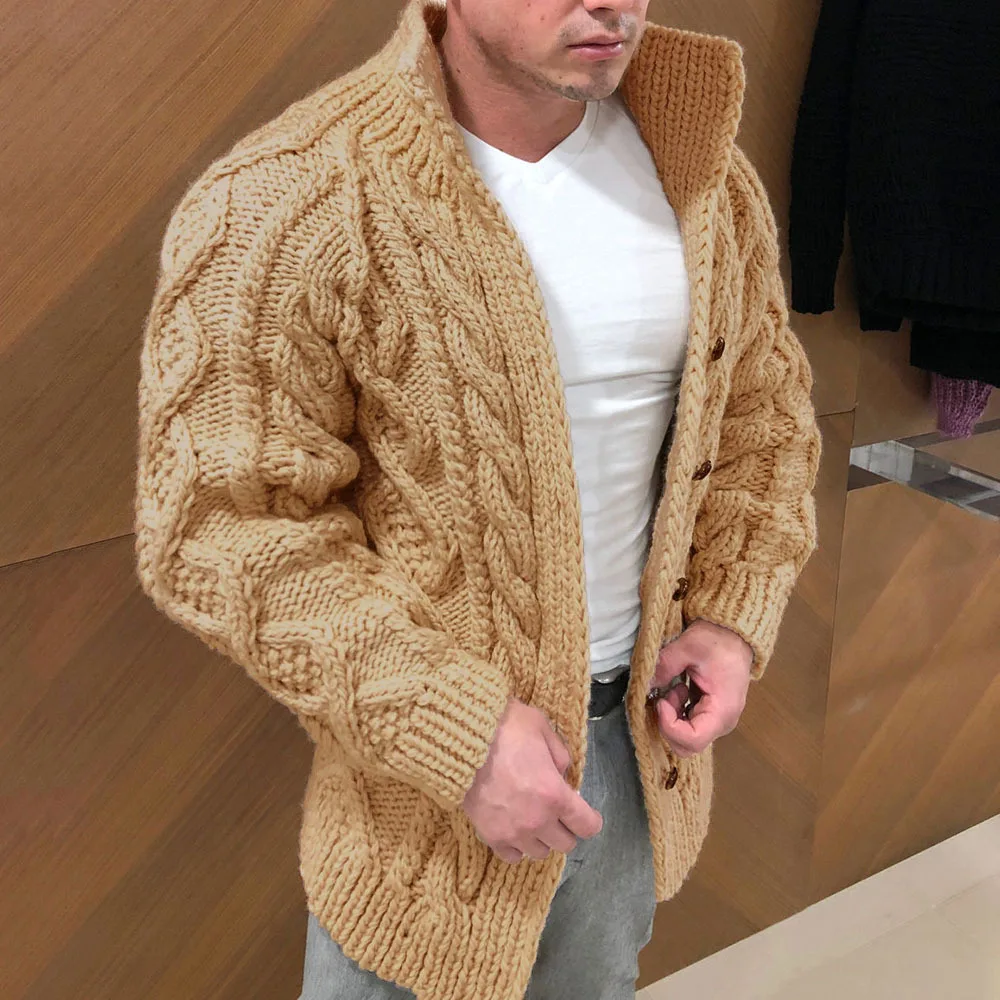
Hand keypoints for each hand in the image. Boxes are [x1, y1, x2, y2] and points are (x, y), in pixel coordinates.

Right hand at [461, 697, 603, 864]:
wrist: (461, 739)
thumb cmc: (505, 729)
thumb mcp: (542, 729)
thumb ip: (559, 756)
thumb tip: (561, 774)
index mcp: (556, 795)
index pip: (587, 826)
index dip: (589, 819)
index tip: (584, 813)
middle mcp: (538, 820)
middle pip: (565, 844)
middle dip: (566, 828)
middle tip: (556, 813)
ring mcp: (513, 832)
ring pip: (539, 853)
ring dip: (541, 838)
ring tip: (533, 820)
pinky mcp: (490, 835)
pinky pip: (512, 855)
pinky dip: (517, 846)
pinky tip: (514, 829)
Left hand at [647, 618, 753, 757]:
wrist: (735, 636)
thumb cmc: (717, 641)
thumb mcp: (688, 647)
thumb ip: (664, 666)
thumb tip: (644, 683)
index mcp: (722, 710)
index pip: (692, 740)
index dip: (669, 726)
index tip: (661, 701)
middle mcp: (722, 723)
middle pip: (687, 746)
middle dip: (668, 725)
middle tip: (665, 697)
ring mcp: (717, 721)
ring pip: (686, 739)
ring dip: (672, 718)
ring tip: (675, 688)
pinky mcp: (711, 716)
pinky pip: (689, 727)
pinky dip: (677, 713)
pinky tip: (679, 691)